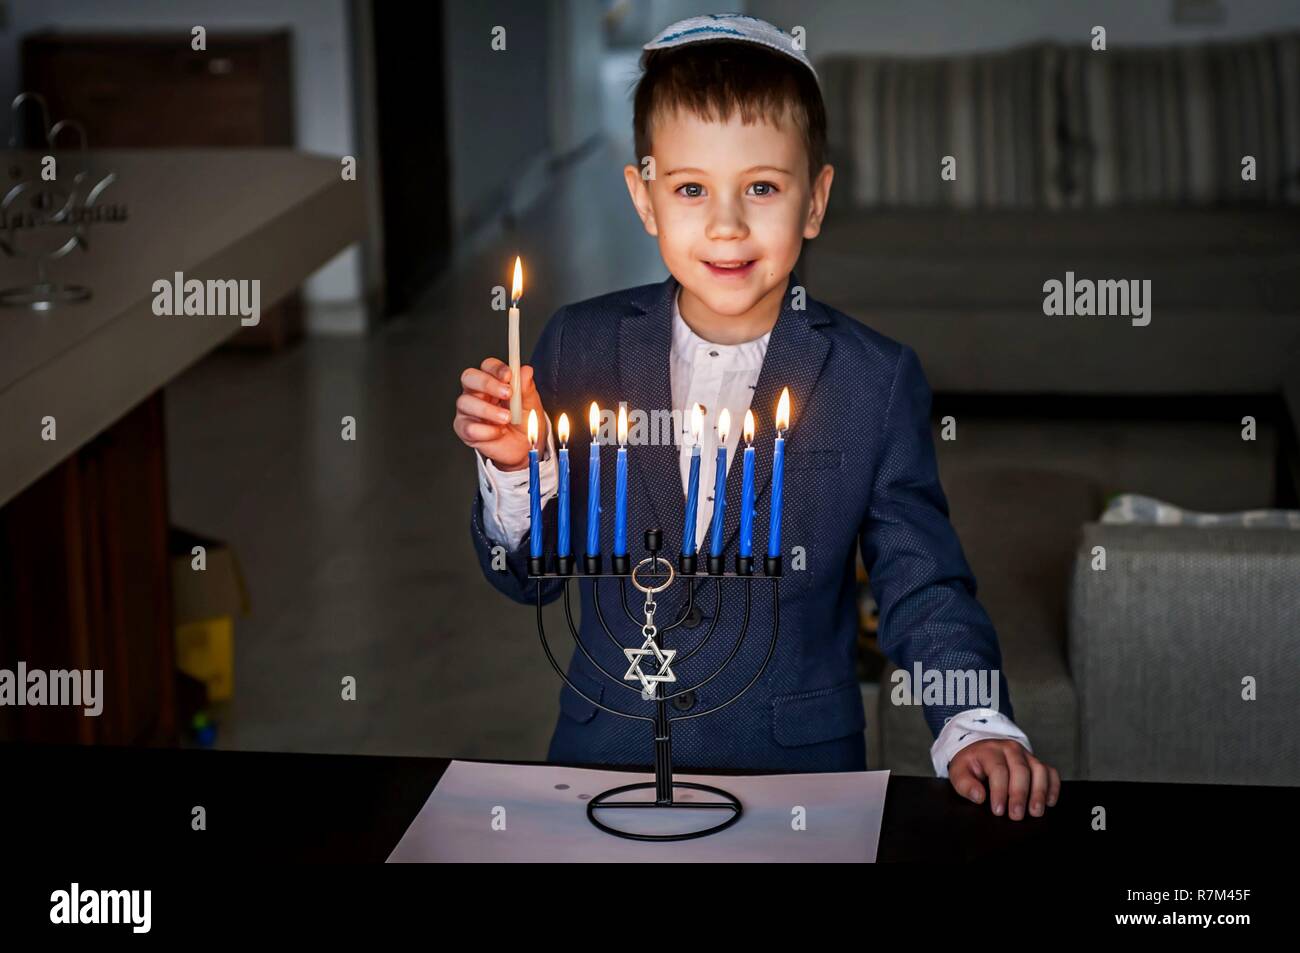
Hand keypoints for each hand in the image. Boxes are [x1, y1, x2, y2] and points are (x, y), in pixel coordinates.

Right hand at [453, 357, 547, 471]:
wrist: (524, 449)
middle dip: (487, 383)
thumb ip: (527, 388)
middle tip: (507, 393)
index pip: (487, 366)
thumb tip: (526, 370)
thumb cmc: (524, 422)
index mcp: (492, 381)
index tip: (509, 376)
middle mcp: (476, 393)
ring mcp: (468, 410)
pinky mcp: (465, 429)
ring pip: (465, 402)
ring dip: (488, 410)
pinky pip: (468, 427)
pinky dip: (485, 430)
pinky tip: (498, 432)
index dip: (496, 368)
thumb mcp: (530, 404)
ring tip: (506, 419)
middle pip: (469, 377)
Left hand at [948, 739, 1059, 819]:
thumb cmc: (971, 764)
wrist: (980, 749)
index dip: (999, 792)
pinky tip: (1049, 803)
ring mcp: (1026, 755)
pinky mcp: (1037, 762)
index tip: (998, 811)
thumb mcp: (959, 772)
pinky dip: (1053, 787)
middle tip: (1017, 815)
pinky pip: (1050, 772)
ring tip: (1036, 812)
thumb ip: (965, 784)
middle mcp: (1011, 750)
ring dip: (1040, 792)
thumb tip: (979, 797)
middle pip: (1021, 770)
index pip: (998, 770)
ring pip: (1039, 770)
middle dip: (1020, 795)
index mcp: (990, 751)